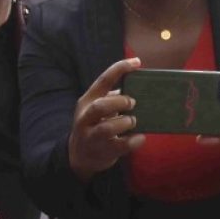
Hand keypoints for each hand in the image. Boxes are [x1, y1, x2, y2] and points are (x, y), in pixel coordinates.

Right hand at [67, 58, 145, 182]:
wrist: (79, 156)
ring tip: (133, 121)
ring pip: (108, 128)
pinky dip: (134, 141)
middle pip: (100, 106)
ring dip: (126, 122)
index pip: (103, 80)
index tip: (137, 62)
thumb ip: (112, 97)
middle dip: (120, 102)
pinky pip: (120, 146)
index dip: (120, 69)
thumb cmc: (94, 125)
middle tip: (133, 103)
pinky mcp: (102, 152)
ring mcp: (92, 136)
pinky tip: (140, 137)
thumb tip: (136, 87)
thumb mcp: (96, 109)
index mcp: (87, 101)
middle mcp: (86, 118)